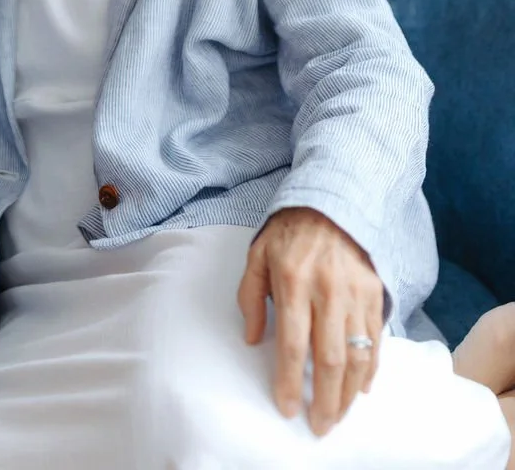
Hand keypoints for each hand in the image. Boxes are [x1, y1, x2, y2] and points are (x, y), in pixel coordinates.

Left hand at [237, 207, 383, 436]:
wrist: (333, 200)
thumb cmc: (289, 232)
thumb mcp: (258, 255)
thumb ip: (250, 297)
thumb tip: (251, 340)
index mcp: (292, 281)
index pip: (291, 344)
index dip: (288, 381)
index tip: (287, 408)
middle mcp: (327, 291)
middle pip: (329, 359)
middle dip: (324, 400)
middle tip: (319, 426)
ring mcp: (355, 293)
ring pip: (357, 356)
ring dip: (348, 393)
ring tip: (338, 416)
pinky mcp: (375, 293)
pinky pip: (375, 341)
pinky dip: (370, 369)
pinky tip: (361, 389)